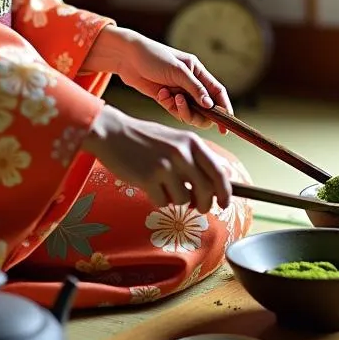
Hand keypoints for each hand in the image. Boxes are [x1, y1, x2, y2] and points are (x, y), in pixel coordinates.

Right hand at [82, 106, 231, 212]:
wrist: (112, 132)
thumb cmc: (145, 138)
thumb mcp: (175, 140)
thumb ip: (196, 157)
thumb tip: (221, 179)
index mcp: (191, 142)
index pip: (218, 172)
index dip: (226, 192)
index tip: (225, 203)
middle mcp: (181, 153)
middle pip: (206, 191)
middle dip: (205, 204)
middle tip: (198, 207)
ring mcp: (165, 166)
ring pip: (184, 200)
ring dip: (176, 200)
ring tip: (165, 187)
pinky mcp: (148, 178)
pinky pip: (163, 202)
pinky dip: (159, 199)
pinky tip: (150, 186)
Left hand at [84, 28, 232, 130]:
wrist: (127, 57)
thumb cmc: (154, 57)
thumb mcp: (178, 71)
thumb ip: (195, 89)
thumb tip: (210, 106)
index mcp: (198, 72)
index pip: (218, 92)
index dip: (225, 108)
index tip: (226, 126)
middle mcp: (191, 83)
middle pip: (205, 108)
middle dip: (198, 113)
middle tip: (183, 107)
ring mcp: (179, 92)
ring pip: (190, 112)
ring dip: (181, 109)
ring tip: (170, 97)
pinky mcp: (166, 99)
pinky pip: (174, 111)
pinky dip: (169, 105)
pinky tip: (160, 94)